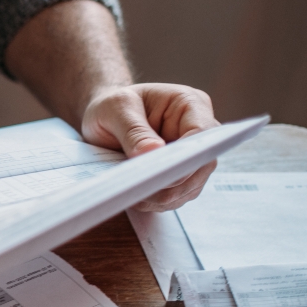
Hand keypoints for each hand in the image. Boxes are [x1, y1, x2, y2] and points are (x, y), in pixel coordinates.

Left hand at [81, 83, 219, 211]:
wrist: (103, 117)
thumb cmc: (111, 106)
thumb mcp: (116, 109)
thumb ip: (134, 130)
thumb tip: (153, 151)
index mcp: (189, 105)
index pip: (202, 133)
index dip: (187, 157)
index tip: (162, 173)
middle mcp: (197, 131)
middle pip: (201, 165)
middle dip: (173, 183)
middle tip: (142, 192)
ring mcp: (191, 155)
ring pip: (191, 185)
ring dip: (164, 197)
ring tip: (134, 197)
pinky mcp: (181, 174)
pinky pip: (177, 194)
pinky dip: (158, 201)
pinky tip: (137, 199)